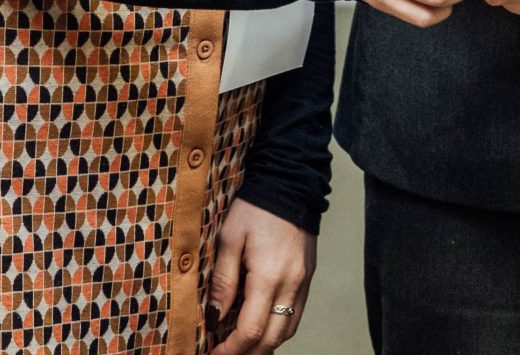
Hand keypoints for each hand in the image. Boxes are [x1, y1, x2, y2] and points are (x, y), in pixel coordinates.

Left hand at [206, 200, 314, 351]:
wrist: (290, 182)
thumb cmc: (255, 207)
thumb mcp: (229, 239)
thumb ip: (223, 281)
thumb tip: (214, 318)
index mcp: (269, 276)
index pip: (250, 330)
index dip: (230, 350)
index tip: (212, 353)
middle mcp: (291, 284)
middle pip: (271, 339)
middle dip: (246, 354)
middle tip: (224, 354)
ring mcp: (303, 281)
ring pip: (287, 331)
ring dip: (264, 344)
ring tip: (241, 345)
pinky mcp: (308, 276)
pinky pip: (296, 314)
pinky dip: (278, 328)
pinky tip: (261, 325)